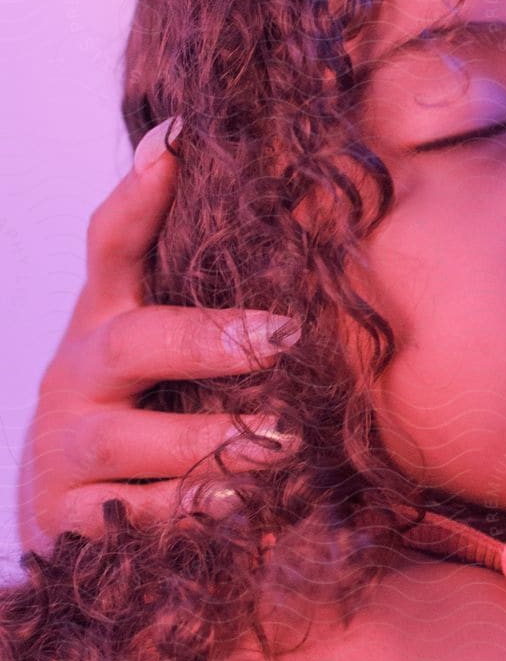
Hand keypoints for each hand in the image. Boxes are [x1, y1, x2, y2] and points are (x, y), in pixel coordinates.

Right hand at [17, 119, 299, 548]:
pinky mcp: (66, 520)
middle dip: (210, 339)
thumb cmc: (141, 407)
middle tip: (284, 337)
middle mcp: (77, 375)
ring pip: (134, 440)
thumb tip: (214, 160)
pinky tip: (244, 508)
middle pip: (135, 342)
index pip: (112, 244)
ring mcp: (64, 448)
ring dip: (217, 439)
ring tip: (286, 439)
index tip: (179, 140)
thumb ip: (192, 276)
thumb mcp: (158, 340)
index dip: (140, 193)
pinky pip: (134, 519)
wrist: (73, 520)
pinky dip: (192, 514)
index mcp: (104, 319)